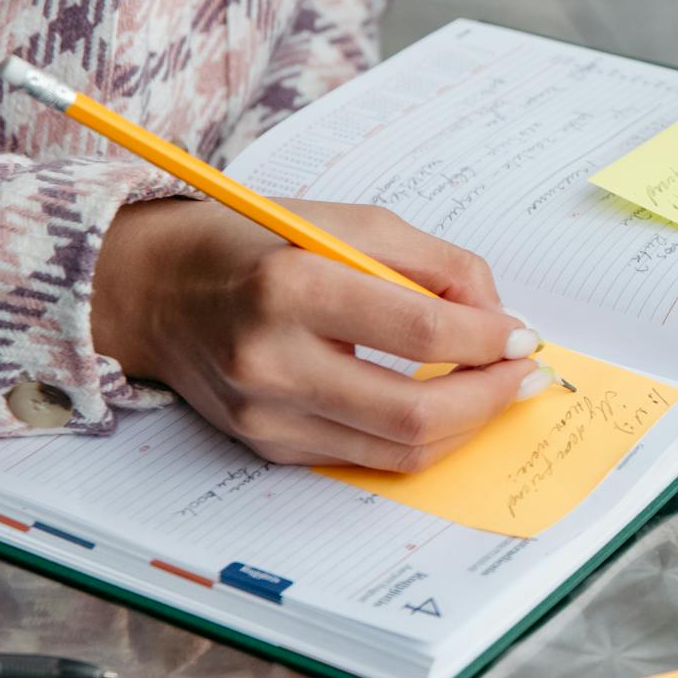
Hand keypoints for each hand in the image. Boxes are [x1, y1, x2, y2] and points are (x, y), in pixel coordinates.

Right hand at [92, 199, 550, 467]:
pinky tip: (444, 404)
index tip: (523, 335)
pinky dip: (419, 436)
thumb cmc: (257, 243)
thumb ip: (435, 265)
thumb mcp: (350, 222)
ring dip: (466, 425)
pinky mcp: (267, 446)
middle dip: (490, 398)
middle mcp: (271, 361)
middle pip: (415, 413)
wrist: (151, 288)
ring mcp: (265, 415)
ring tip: (497, 391)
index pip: (422, 332)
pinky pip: (366, 456)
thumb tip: (499, 318)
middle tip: (526, 375)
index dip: (489, 339)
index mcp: (290, 287)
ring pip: (397, 449)